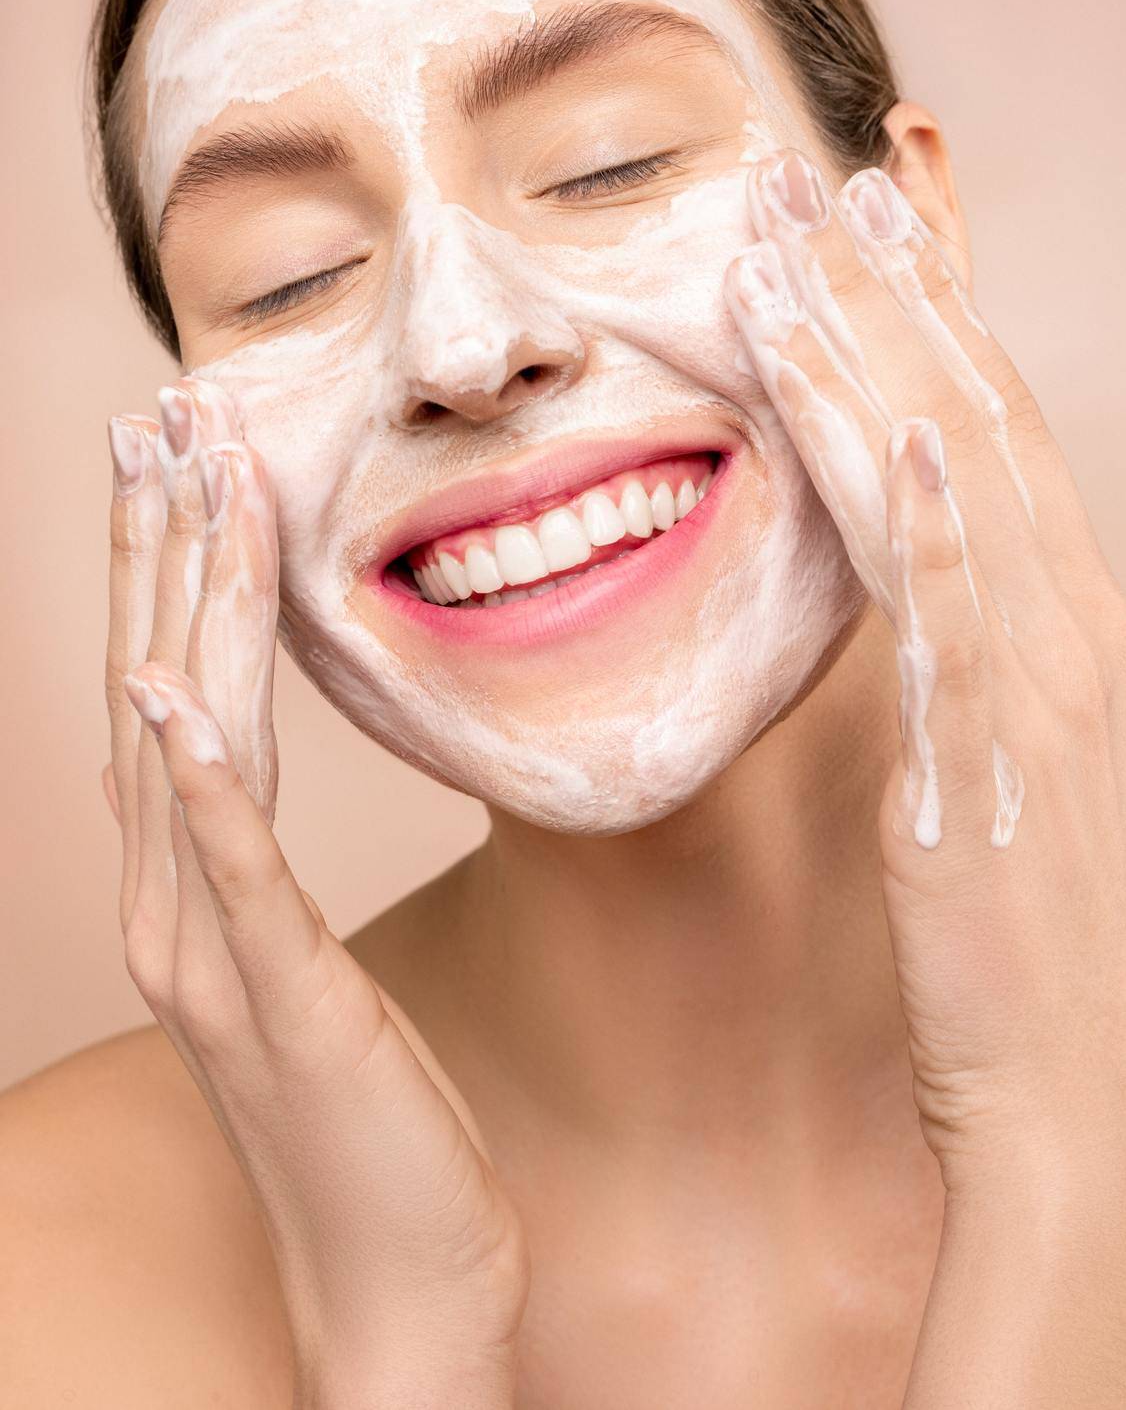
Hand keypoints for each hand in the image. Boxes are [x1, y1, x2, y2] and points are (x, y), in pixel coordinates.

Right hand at [105, 378, 527, 1408]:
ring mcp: (214, 963)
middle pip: (152, 691)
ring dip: (181, 610)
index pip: (172, 695)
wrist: (398, 1284)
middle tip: (160, 416)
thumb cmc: (374, 1118)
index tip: (183, 452)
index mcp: (193, 893)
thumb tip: (263, 771)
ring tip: (183, 487)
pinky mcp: (282, 1006)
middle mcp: (174, 914)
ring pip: (180, 750)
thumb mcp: (316, 966)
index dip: (169, 568)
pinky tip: (176, 691)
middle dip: (157, 546)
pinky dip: (198, 780)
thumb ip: (272, 870)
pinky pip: (232, 873)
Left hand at [726, 151, 1125, 1397]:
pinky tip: (891, 409)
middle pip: (974, 416)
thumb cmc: (1054, 948)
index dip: (933, 319)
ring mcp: (1037, 678)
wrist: (1081, 1105)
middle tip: (811, 176)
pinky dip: (926, 502)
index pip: (994, 432)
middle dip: (890, 290)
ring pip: (952, 475)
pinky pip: (955, 602)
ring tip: (793, 241)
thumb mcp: (1093, 787)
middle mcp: (1069, 623)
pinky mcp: (990, 748)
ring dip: (874, 352)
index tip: (866, 225)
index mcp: (1076, 623)